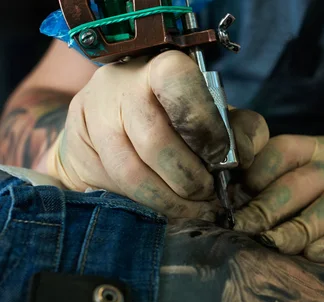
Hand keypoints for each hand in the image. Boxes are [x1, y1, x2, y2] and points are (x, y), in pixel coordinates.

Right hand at [46, 50, 268, 217]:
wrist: (121, 116)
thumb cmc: (183, 115)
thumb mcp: (218, 114)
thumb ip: (240, 130)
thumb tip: (242, 158)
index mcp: (163, 66)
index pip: (178, 83)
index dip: (204, 125)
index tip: (221, 157)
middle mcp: (122, 84)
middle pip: (154, 140)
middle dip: (189, 178)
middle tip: (208, 193)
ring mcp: (95, 114)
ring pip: (131, 172)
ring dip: (169, 200)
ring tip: (194, 209)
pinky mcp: (78, 146)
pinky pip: (114, 186)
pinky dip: (147, 205)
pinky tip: (168, 210)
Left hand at [234, 135, 323, 261]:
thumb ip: (286, 184)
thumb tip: (234, 210)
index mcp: (322, 149)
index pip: (283, 150)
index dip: (255, 172)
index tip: (232, 199)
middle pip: (302, 181)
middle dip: (268, 206)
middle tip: (242, 230)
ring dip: (300, 226)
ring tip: (274, 245)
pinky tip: (317, 255)